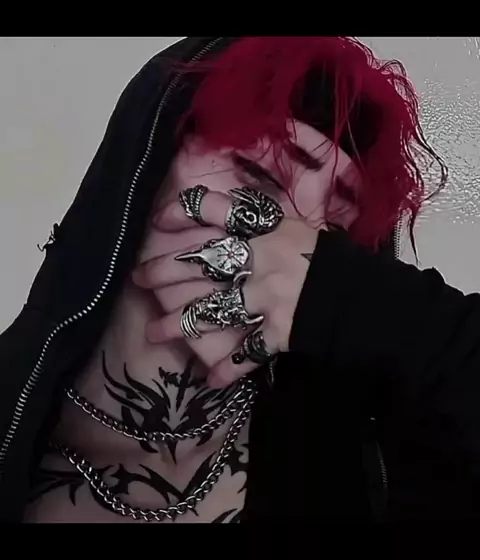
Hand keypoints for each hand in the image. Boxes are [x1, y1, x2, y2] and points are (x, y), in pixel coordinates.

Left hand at [132, 189, 319, 387]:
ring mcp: (269, 298)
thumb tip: (233, 226)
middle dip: (166, 271)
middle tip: (140, 278)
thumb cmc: (337, 263)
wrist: (370, 300)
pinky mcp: (279, 332)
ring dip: (180, 323)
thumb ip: (269, 229)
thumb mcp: (304, 232)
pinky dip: (228, 368)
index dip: (185, 213)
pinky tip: (209, 378)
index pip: (220, 211)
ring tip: (153, 332)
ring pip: (213, 310)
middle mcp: (263, 260)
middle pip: (203, 262)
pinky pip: (247, 352)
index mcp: (270, 230)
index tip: (160, 221)